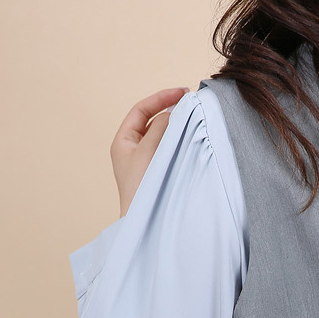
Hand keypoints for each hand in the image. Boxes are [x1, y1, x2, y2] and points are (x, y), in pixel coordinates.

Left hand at [110, 87, 188, 216]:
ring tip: (195, 120)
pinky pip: (172, 151)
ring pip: (165, 137)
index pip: (142, 111)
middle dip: (172, 111)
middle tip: (192, 104)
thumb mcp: (147, 152)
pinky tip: (194, 141)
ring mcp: (148, 163)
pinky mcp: (161, 174)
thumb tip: (174, 111)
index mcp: (123, 142)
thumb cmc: (139, 190)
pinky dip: (182, 143)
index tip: (182, 93)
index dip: (161, 98)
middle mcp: (134, 151)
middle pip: (154, 122)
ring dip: (179, 128)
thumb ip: (161, 128)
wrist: (143, 224)